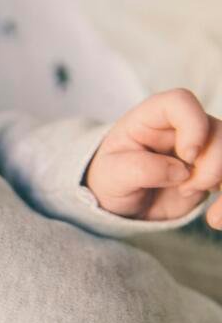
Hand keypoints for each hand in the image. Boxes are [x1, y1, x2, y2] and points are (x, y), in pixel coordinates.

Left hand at [83, 89, 221, 227]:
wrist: (120, 203)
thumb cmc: (111, 178)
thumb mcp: (112, 175)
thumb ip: (140, 168)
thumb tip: (180, 171)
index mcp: (152, 117)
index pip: (181, 102)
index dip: (193, 125)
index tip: (187, 155)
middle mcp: (183, 128)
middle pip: (218, 131)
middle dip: (212, 166)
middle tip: (185, 188)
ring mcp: (204, 149)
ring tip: (207, 214)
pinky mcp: (214, 172)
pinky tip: (215, 220)